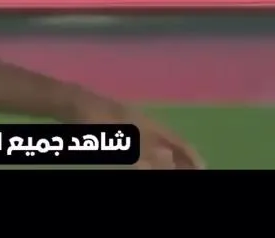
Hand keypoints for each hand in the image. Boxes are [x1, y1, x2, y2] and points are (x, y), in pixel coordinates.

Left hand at [68, 96, 204, 169]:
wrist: (73, 103)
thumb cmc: (100, 120)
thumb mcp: (125, 137)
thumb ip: (148, 153)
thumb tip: (170, 163)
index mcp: (149, 124)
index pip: (177, 140)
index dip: (190, 154)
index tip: (202, 167)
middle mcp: (142, 123)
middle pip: (166, 143)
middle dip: (179, 158)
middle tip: (189, 170)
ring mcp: (128, 124)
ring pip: (152, 144)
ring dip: (163, 158)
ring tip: (170, 168)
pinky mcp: (114, 127)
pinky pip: (137, 144)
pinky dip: (144, 154)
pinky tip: (141, 161)